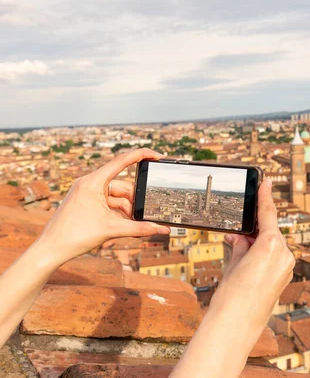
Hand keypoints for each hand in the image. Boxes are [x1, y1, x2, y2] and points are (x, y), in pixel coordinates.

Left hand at [34, 148, 170, 265]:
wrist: (50, 250)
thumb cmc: (74, 236)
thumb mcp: (112, 230)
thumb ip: (140, 229)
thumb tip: (163, 231)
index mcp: (93, 181)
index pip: (122, 161)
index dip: (142, 156)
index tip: (157, 156)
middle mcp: (89, 183)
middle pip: (123, 186)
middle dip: (136, 201)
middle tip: (147, 215)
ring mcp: (87, 193)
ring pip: (117, 197)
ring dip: (128, 211)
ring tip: (136, 227)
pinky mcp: (86, 203)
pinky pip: (108, 204)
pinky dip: (119, 214)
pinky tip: (126, 226)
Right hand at [212, 177, 294, 338]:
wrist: (236, 325)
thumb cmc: (232, 295)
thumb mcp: (234, 262)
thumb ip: (242, 244)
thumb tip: (241, 237)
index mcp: (272, 245)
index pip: (268, 214)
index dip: (265, 196)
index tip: (266, 182)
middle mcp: (284, 254)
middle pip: (269, 230)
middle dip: (254, 228)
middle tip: (236, 226)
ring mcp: (287, 267)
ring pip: (272, 245)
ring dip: (256, 243)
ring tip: (237, 249)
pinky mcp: (285, 278)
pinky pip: (274, 258)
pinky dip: (261, 255)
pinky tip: (246, 260)